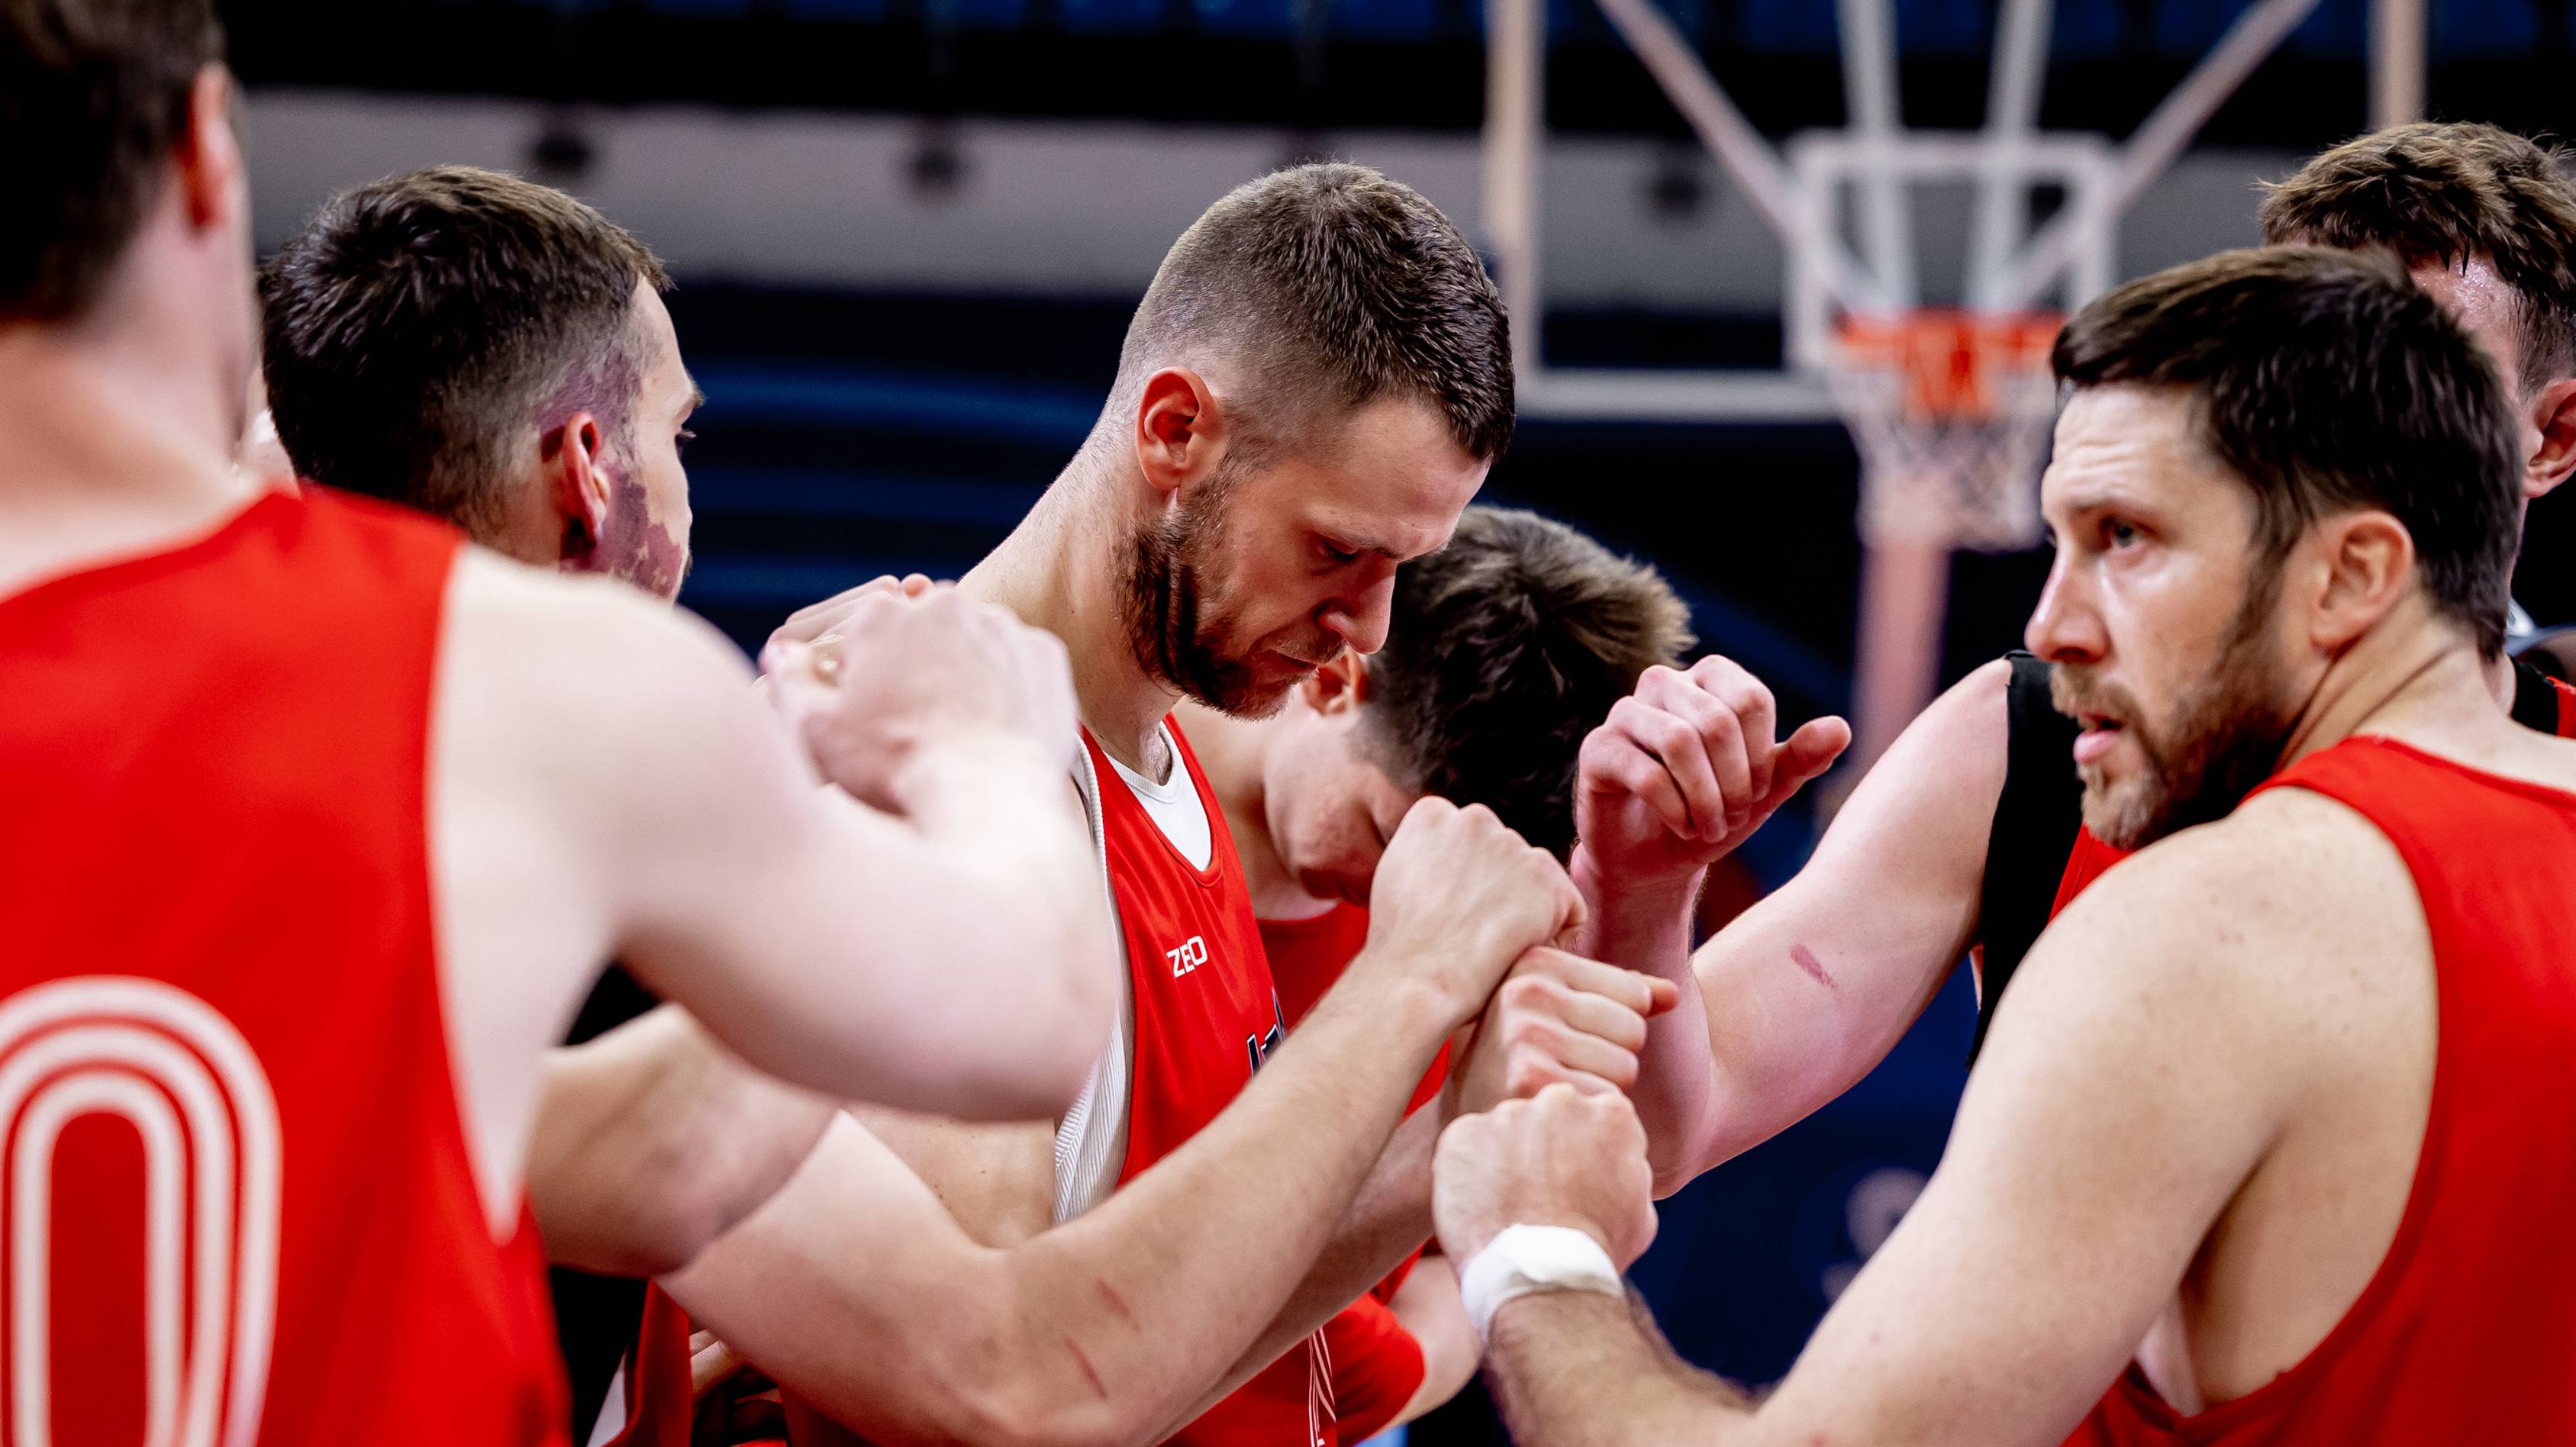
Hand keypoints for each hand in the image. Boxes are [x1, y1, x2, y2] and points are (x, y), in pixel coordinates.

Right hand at [764, 589, 1078, 812]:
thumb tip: (781, 652)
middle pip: (922, 630)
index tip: (872, 705)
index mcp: (884, 615)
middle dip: (915, 666)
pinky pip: (1021, 662)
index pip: (866, 626)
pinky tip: (997, 726)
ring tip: (958, 729)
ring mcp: (1001, 627)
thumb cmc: (894, 769)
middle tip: (915, 721)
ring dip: (965, 673)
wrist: (987, 798)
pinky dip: (1010, 687)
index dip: (865, 668)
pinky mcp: (1045, 655)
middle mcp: (946, 606)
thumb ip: (790, 682)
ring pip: (975, 642)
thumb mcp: (816, 732)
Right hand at [1355, 799, 1586, 1029]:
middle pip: (1506, 860)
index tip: (1452, 918)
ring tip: (1494, 950)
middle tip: (1475, 937)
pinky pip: (1569, 911)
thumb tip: (1450, 859)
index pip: (1470, 844)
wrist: (1419, 980)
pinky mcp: (1544, 874)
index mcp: (1432, 814)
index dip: (1466, 888)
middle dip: (1500, 895)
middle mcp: (1473, 817)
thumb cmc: (1403, 949)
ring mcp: (1511, 843)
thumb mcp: (1398, 882)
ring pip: (1537, 885)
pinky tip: (1520, 956)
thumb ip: (1429, 856)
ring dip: (1527, 915)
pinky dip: (1555, 938)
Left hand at [1434, 1083, 1657, 1269]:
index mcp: (1611, 1113)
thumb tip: (1615, 1161)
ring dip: (1504, 1157)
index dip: (1584, 1151)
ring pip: (1505, 1129)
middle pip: (1548, 1115)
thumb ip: (1626, 1170)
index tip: (1577, 1180)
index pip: (1594, 1117)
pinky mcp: (1463, 1133)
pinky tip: (1480, 1206)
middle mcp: (1559, 1100)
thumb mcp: (1640, 1210)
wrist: (1541, 1278)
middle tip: (1538, 1193)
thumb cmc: (1597, 1252)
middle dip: (1544, 1146)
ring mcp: (1507, 1114)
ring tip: (1508, 1206)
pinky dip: (1467, 1170)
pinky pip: (1465, 1145)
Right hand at [1448, 948, 1678, 1116]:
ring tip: (1557, 1091)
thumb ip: (1618, 997)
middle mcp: (1525, 989)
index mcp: (1535, 961)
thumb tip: (1672, 994)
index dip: (1616, 1028)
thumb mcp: (1560, 1015)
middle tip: (1564, 1072)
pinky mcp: (1529, 1078)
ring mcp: (1525, 1033)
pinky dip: (1591, 1116)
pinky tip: (1555, 1116)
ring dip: (1602, 1089)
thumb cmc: (1521, 1065)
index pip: (1636, 994)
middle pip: (1634, 1029)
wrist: (1464, 1125)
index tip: (1571, 1040)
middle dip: (1611, 1058)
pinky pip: (1607, 1098)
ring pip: (1626, 1066)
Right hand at [1574, 658, 1849, 890]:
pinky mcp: (1597, 749)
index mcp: (1710, 679)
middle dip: (1734, 783)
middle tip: (1734, 818)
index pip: (1750, 699)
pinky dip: (1674, 810)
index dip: (1761, 756)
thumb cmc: (1712, 812)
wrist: (1654, 859)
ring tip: (1710, 828)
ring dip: (1705, 798)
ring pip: (1678, 741)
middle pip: (1716, 721)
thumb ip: (1799, 759)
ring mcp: (1626, 713)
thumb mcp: (1763, 791)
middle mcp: (1664, 683)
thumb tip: (1841, 729)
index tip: (1759, 793)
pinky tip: (1682, 828)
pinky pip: (1644, 771)